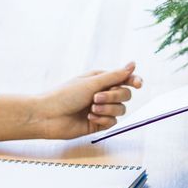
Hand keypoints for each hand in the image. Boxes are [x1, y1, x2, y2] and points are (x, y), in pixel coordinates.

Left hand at [27, 63, 143, 139]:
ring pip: (120, 110)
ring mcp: (101, 109)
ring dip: (107, 109)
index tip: (138, 84)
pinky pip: (112, 122)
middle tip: (96, 98)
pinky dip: (102, 120)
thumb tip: (133, 64)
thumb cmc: (65, 95)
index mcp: (100, 80)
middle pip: (125, 95)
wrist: (48, 116)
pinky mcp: (98, 123)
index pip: (124, 79)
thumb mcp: (92, 83)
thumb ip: (115, 76)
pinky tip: (89, 118)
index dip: (134, 81)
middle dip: (113, 97)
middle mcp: (102, 94)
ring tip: (91, 109)